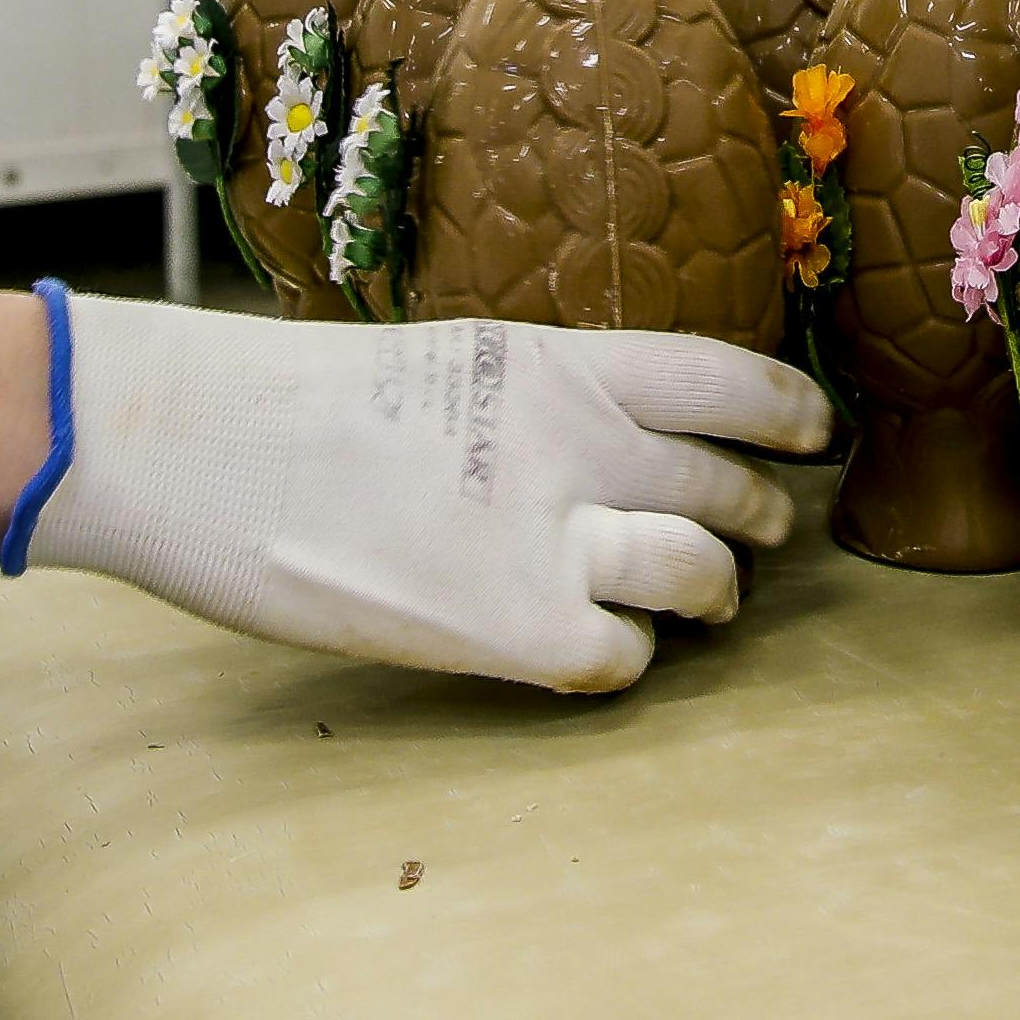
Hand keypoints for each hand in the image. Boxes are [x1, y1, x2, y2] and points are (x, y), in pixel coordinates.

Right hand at [26, 302, 831, 690]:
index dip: (787, 410)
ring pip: (705, 572)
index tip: (819, 429)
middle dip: (760, 514)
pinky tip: (593, 648)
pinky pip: (623, 658)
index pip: (721, 378)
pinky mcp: (512, 627)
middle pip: (730, 483)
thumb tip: (582, 442)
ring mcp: (553, 536)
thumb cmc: (287, 403)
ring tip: (705, 601)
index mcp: (558, 362)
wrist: (200, 443)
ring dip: (713, 591)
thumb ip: (527, 400)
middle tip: (760, 531)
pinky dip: (624, 659)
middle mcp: (580, 441)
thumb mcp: (439, 360)